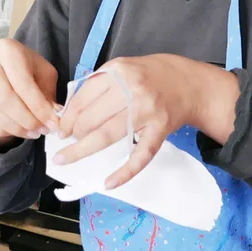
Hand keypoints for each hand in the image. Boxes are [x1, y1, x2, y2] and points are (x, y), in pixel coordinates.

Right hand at [0, 39, 59, 149]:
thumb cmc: (25, 69)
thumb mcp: (42, 73)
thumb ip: (48, 93)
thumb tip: (55, 117)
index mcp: (6, 49)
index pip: (23, 83)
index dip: (39, 107)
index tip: (52, 123)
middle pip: (4, 98)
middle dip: (26, 120)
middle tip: (41, 131)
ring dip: (13, 128)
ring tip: (31, 133)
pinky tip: (13, 132)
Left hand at [54, 55, 238, 188]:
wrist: (189, 83)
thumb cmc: (151, 75)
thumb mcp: (123, 67)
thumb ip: (98, 84)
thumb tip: (70, 110)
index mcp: (119, 72)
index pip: (82, 98)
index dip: (67, 116)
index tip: (61, 127)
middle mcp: (132, 90)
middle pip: (91, 118)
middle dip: (74, 133)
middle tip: (70, 140)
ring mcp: (147, 111)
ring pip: (107, 136)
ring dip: (82, 150)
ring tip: (67, 157)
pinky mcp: (160, 130)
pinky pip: (140, 155)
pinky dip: (125, 172)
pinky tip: (108, 183)